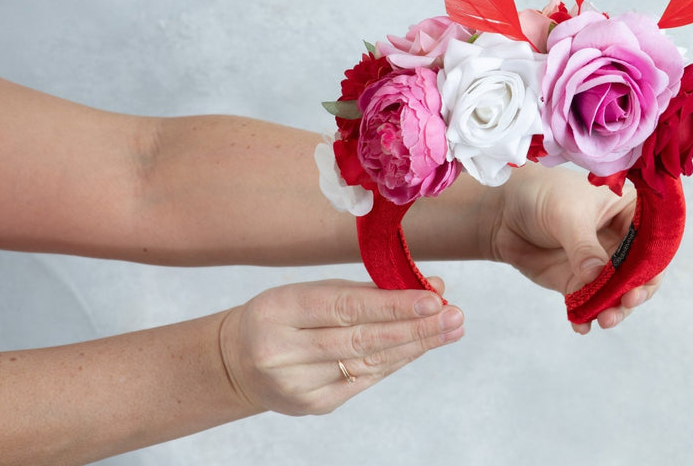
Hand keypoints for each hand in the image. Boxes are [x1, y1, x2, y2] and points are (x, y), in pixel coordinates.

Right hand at [218, 278, 463, 414]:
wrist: (238, 362)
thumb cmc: (283, 316)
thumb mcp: (311, 291)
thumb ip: (368, 289)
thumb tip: (429, 287)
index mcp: (279, 311)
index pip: (346, 308)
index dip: (393, 305)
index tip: (433, 299)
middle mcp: (283, 352)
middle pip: (361, 340)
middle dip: (415, 328)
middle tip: (454, 316)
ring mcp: (298, 385)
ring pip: (369, 363)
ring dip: (415, 345)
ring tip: (449, 329)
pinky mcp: (314, 405)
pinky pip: (366, 380)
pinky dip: (396, 361)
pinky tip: (420, 347)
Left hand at [488, 163, 662, 333]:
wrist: (502, 211)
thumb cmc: (541, 195)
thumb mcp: (565, 214)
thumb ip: (583, 246)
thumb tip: (596, 275)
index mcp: (629, 212)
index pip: (652, 240)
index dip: (652, 264)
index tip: (641, 283)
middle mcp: (621, 240)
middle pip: (639, 273)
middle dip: (634, 292)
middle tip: (625, 303)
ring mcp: (600, 264)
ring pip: (617, 293)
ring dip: (613, 309)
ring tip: (603, 320)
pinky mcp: (578, 282)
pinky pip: (589, 304)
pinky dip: (587, 317)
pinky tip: (581, 326)